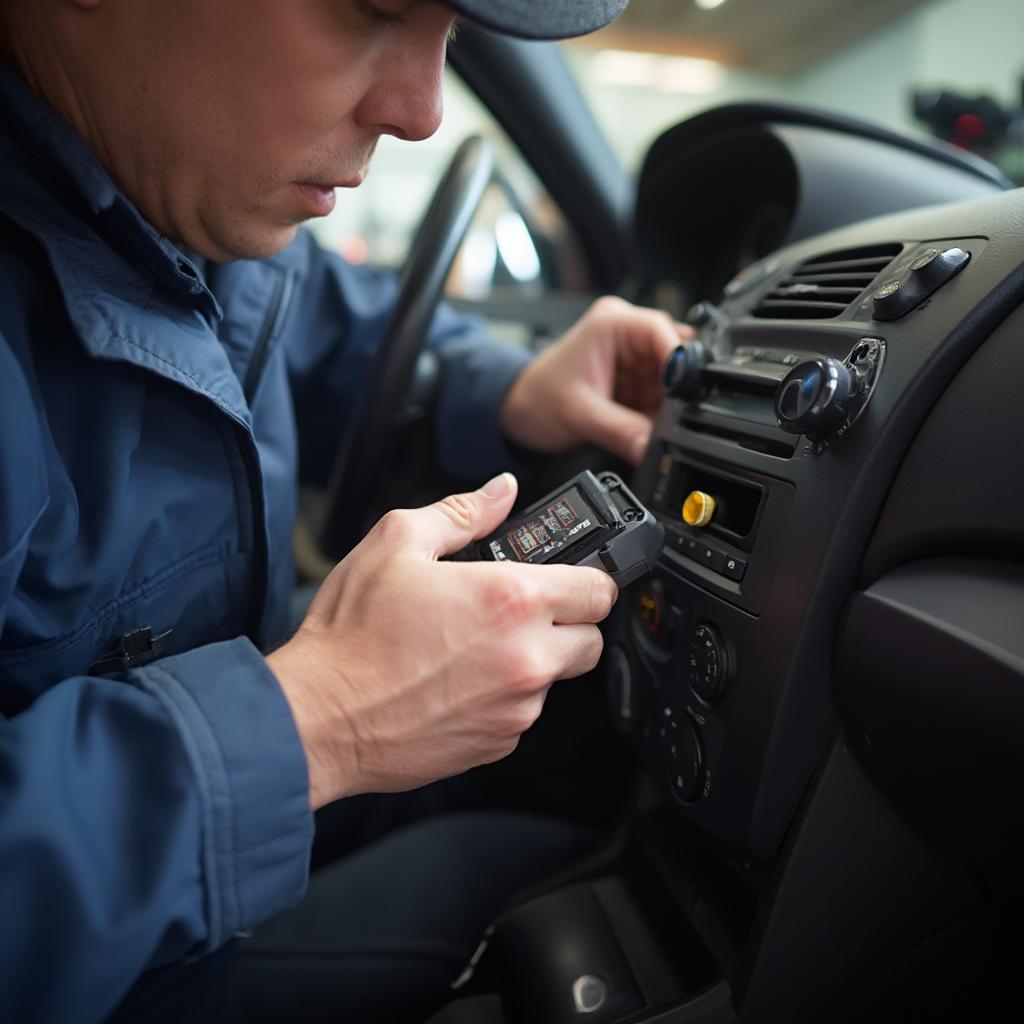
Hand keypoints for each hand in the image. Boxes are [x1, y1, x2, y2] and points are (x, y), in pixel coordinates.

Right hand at [267, 473, 617, 809]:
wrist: (319, 717)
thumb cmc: (352, 636)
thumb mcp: (397, 543)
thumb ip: (462, 511)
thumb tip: (501, 491)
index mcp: (513, 600)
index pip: (600, 589)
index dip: (588, 578)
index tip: (570, 577)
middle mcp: (526, 658)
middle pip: (592, 640)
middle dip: (567, 623)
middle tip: (520, 612)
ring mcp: (515, 708)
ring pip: (555, 678)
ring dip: (531, 660)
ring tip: (471, 647)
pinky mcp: (498, 744)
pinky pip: (520, 714)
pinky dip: (502, 698)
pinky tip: (456, 682)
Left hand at [499, 296, 692, 464]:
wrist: (516, 411)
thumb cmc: (535, 397)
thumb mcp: (582, 415)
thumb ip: (622, 432)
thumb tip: (654, 449)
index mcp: (612, 323)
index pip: (662, 331)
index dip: (681, 361)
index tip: (690, 390)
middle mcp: (625, 333)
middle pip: (672, 355)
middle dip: (673, 389)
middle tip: (669, 416)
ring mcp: (630, 356)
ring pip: (669, 379)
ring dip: (664, 405)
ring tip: (647, 423)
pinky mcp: (631, 379)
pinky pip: (658, 395)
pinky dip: (656, 413)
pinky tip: (645, 425)